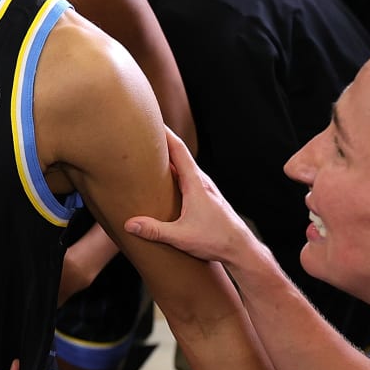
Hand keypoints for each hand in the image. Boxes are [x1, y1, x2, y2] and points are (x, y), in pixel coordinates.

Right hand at [121, 128, 257, 266]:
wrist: (241, 250)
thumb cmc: (216, 240)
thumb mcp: (181, 237)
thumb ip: (154, 230)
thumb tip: (129, 224)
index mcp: (196, 184)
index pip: (179, 150)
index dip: (165, 133)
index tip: (151, 119)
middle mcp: (202, 182)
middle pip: (180, 154)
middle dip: (162, 141)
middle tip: (143, 131)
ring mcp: (205, 190)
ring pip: (184, 166)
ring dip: (168, 157)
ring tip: (150, 152)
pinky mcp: (206, 198)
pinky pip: (187, 177)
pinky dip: (174, 171)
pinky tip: (166, 179)